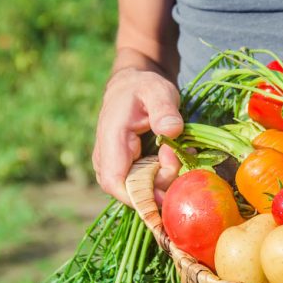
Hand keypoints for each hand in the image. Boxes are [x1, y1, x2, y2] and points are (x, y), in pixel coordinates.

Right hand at [92, 67, 183, 205]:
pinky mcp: (126, 170)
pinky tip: (173, 155)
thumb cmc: (143, 88)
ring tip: (175, 149)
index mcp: (111, 141)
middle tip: (175, 151)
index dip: (141, 195)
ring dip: (164, 176)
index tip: (168, 181)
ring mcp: (115, 167)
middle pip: (133, 191)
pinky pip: (146, 183)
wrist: (132, 87)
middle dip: (161, 179)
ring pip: (141, 189)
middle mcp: (107, 160)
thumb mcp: (157, 90)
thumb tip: (172, 131)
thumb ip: (164, 109)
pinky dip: (163, 174)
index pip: (115, 183)